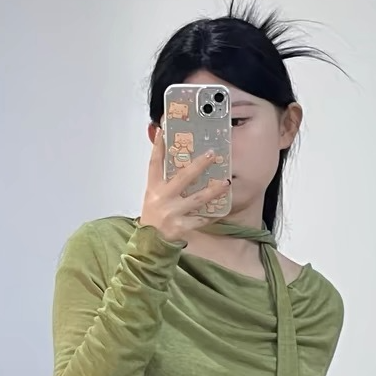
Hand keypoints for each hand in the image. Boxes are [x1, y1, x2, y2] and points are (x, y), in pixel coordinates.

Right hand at [140, 128, 229, 242]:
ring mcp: (172, 213)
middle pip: (182, 178)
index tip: (164, 131)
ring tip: (226, 182)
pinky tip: (222, 208)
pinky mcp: (181, 227)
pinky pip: (201, 220)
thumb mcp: (152, 196)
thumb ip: (161, 179)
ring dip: (213, 190)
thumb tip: (170, 160)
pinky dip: (212, 215)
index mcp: (153, 188)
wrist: (149, 244)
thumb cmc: (153, 217)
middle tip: (212, 154)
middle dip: (198, 165)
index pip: (154, 164)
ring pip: (197, 199)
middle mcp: (162, 198)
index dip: (158, 147)